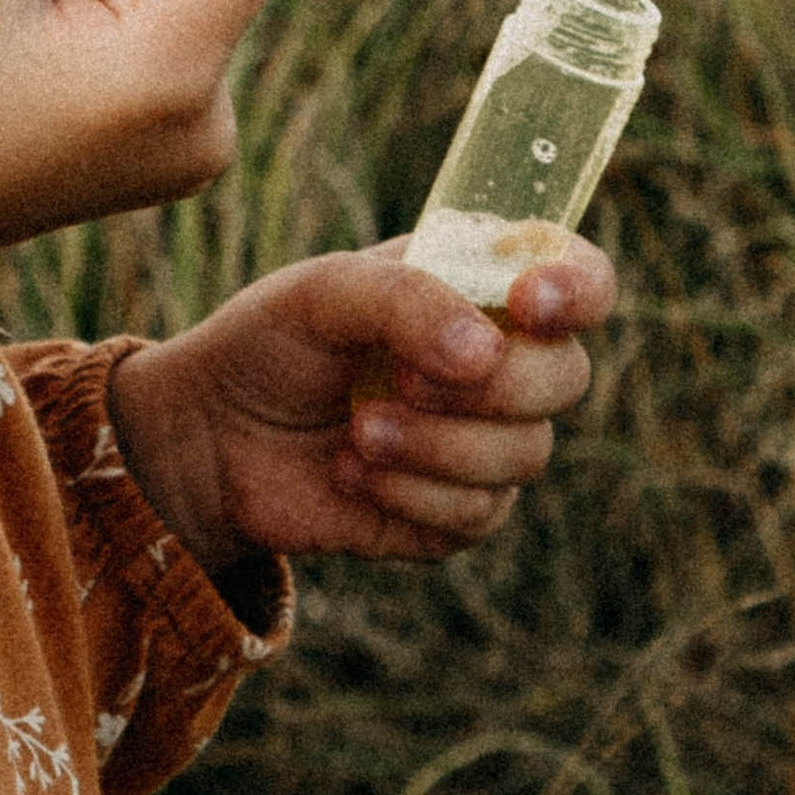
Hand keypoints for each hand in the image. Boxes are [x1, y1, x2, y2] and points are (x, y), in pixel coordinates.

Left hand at [108, 239, 617, 575]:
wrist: (214, 438)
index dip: (578, 288)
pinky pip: (479, 514)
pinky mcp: (458, 513)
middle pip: (567, 376)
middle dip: (492, 385)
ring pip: (527, 454)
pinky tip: (352, 471)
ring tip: (357, 429)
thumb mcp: (324, 292)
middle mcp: (498, 362)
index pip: (580, 279)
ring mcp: (486, 442)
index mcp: (479, 288)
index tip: (530, 302)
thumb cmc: (274, 342)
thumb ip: (404, 300)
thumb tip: (483, 352)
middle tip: (399, 379)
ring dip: (435, 444)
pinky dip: (410, 493)